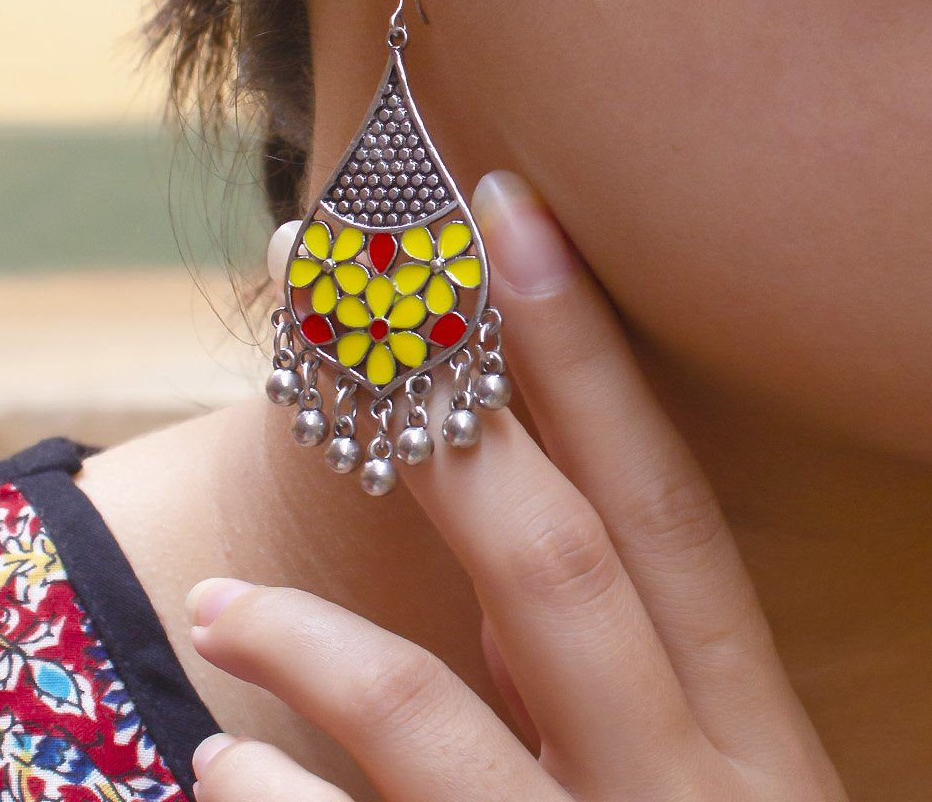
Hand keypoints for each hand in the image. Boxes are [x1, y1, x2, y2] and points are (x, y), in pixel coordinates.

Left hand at [186, 171, 848, 800]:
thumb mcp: (690, 789)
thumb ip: (600, 687)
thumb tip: (490, 577)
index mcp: (744, 728)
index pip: (659, 503)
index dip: (584, 354)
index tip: (501, 216)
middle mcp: (695, 789)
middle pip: (563, 567)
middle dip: (441, 416)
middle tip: (324, 294)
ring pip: (448, 728)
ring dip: (314, 641)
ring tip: (215, 603)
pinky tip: (218, 769)